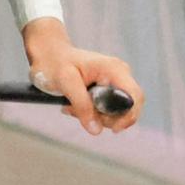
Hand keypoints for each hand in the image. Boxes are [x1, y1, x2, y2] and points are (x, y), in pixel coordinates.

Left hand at [22, 18, 141, 135]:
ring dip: (95, 117)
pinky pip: (106, 109)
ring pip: (116, 112)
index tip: (113, 129)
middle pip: (127, 108)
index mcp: (114, 69)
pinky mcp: (107, 89)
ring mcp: (114, 82)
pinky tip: (74, 106)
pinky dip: (92, 113)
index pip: (135, 97)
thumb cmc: (55, 63)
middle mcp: (119, 74)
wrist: (49, 54)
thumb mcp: (66, 83)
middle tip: (78, 113)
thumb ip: (82, 105)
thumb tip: (96, 130)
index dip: (129, 116)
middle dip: (106, 118)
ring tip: (71, 107)